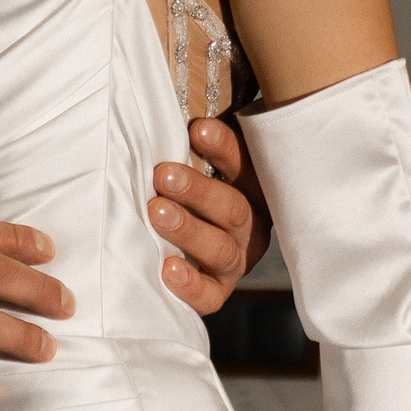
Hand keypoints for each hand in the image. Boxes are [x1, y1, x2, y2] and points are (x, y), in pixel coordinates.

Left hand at [149, 117, 270, 312]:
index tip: (197, 130)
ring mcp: (236, 260)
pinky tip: (168, 269)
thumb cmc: (186, 190)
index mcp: (253, 187)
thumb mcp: (195, 162)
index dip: (224, 148)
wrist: (191, 249)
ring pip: (220, 248)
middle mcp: (251, 224)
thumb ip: (193, 143)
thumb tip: (171, 115)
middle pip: (232, 207)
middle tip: (163, 175)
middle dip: (197, 190)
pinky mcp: (217, 290)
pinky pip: (209, 295)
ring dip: (188, 230)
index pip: (245, 164)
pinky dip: (190, 284)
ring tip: (157, 213)